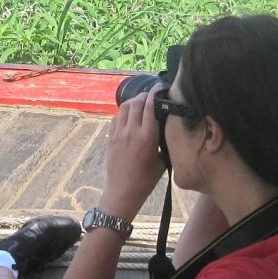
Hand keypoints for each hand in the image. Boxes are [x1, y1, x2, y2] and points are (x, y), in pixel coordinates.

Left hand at [100, 86, 166, 220]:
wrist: (123, 191)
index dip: (155, 93)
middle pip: (137, 102)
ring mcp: (119, 133)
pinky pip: (116, 117)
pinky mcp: (110, 137)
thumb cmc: (146, 179)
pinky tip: (130, 116)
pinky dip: (124, 112)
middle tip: (152, 95)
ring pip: (125, 107)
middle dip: (145, 95)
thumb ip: (163, 141)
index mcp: (147, 137)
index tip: (160, 87)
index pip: (150, 106)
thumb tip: (167, 126)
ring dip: (133, 101)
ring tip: (140, 103)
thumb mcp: (162, 160)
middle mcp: (132, 131)